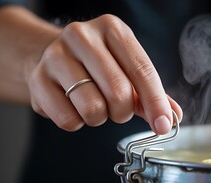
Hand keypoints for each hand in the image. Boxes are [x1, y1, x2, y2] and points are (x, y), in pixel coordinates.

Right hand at [27, 14, 181, 132]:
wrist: (50, 56)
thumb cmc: (97, 65)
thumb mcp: (127, 70)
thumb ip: (151, 94)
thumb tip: (172, 117)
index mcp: (112, 29)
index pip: (142, 70)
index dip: (156, 102)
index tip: (163, 125)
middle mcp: (82, 36)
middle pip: (118, 92)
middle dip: (124, 112)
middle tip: (118, 109)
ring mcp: (56, 56)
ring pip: (93, 108)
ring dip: (100, 118)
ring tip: (95, 105)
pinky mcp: (37, 80)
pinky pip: (69, 120)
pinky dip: (77, 122)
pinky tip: (74, 107)